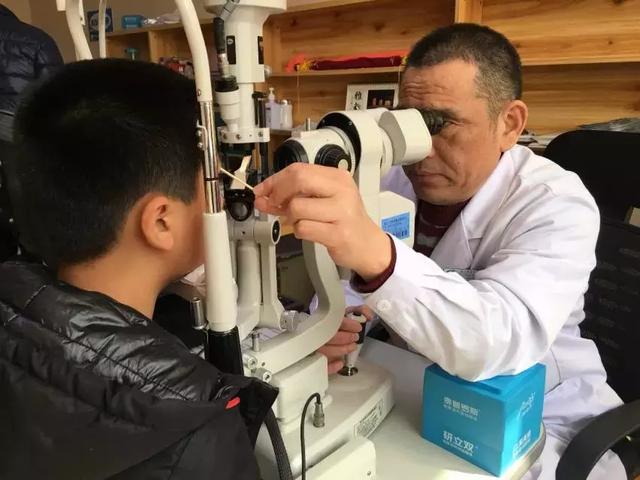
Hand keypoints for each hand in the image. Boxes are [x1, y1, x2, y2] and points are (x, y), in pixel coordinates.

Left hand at [254, 163, 390, 280]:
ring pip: (297, 207)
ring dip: (290, 217)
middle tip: (273, 205)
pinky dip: (299, 231)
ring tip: (300, 222)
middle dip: (278, 193)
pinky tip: (310, 231)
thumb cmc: (344, 221)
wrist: (368, 245)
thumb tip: (263, 195)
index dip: (274, 180)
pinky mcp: (338, 233)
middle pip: (298, 179)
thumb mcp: (324, 200)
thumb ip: (295, 195)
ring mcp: (341, 211)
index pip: (298, 169)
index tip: (262, 190)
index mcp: (337, 177)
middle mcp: (341, 190)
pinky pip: (303, 228)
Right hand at [317, 305, 374, 373]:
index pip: (333, 321)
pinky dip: (331, 366)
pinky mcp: (314, 360)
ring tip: (352, 347)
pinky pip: (320, 366)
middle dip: (346, 338)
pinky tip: (340, 363)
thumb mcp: (347, 313)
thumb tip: (369, 316)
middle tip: (355, 337)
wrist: (323, 331)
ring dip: (342, 350)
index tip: (357, 327)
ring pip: (325, 351)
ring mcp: (314, 348)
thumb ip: (360, 310)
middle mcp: (316, 333)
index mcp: (324, 319)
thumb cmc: (336, 323)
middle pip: (329, 336)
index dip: (348, 324)